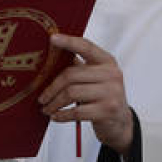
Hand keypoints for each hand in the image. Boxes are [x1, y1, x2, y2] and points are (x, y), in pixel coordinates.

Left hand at [38, 33, 133, 154]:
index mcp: (107, 61)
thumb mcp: (94, 78)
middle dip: (51, 88)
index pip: (86, 47)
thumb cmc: (100, 96)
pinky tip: (55, 116)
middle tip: (41, 98)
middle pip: (70, 75)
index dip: (68, 42)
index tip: (52, 38)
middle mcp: (112, 74)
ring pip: (71, 93)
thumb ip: (78, 67)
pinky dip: (62, 115)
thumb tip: (48, 59)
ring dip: (54, 103)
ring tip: (46, 108)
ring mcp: (111, 93)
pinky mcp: (108, 110)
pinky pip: (76, 111)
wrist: (120, 122)